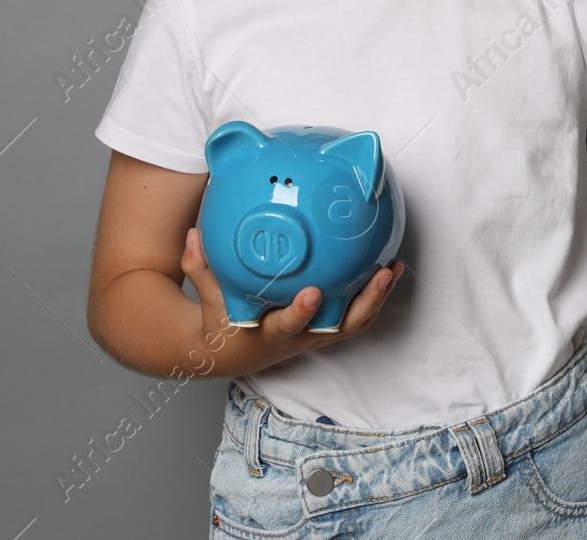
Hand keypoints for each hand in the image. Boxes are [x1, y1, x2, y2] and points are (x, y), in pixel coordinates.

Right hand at [181, 227, 405, 368]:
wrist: (234, 351)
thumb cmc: (221, 320)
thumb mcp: (207, 297)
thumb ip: (200, 266)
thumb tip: (193, 235)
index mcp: (268, 333)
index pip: (285, 326)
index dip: (300, 313)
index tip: (312, 292)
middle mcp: (299, 337)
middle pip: (337, 328)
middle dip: (362, 304)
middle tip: (379, 275)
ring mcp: (316, 335)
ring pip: (355, 322)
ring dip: (377, 298)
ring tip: (393, 267)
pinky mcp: (327, 329)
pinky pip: (357, 315)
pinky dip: (375, 295)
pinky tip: (389, 267)